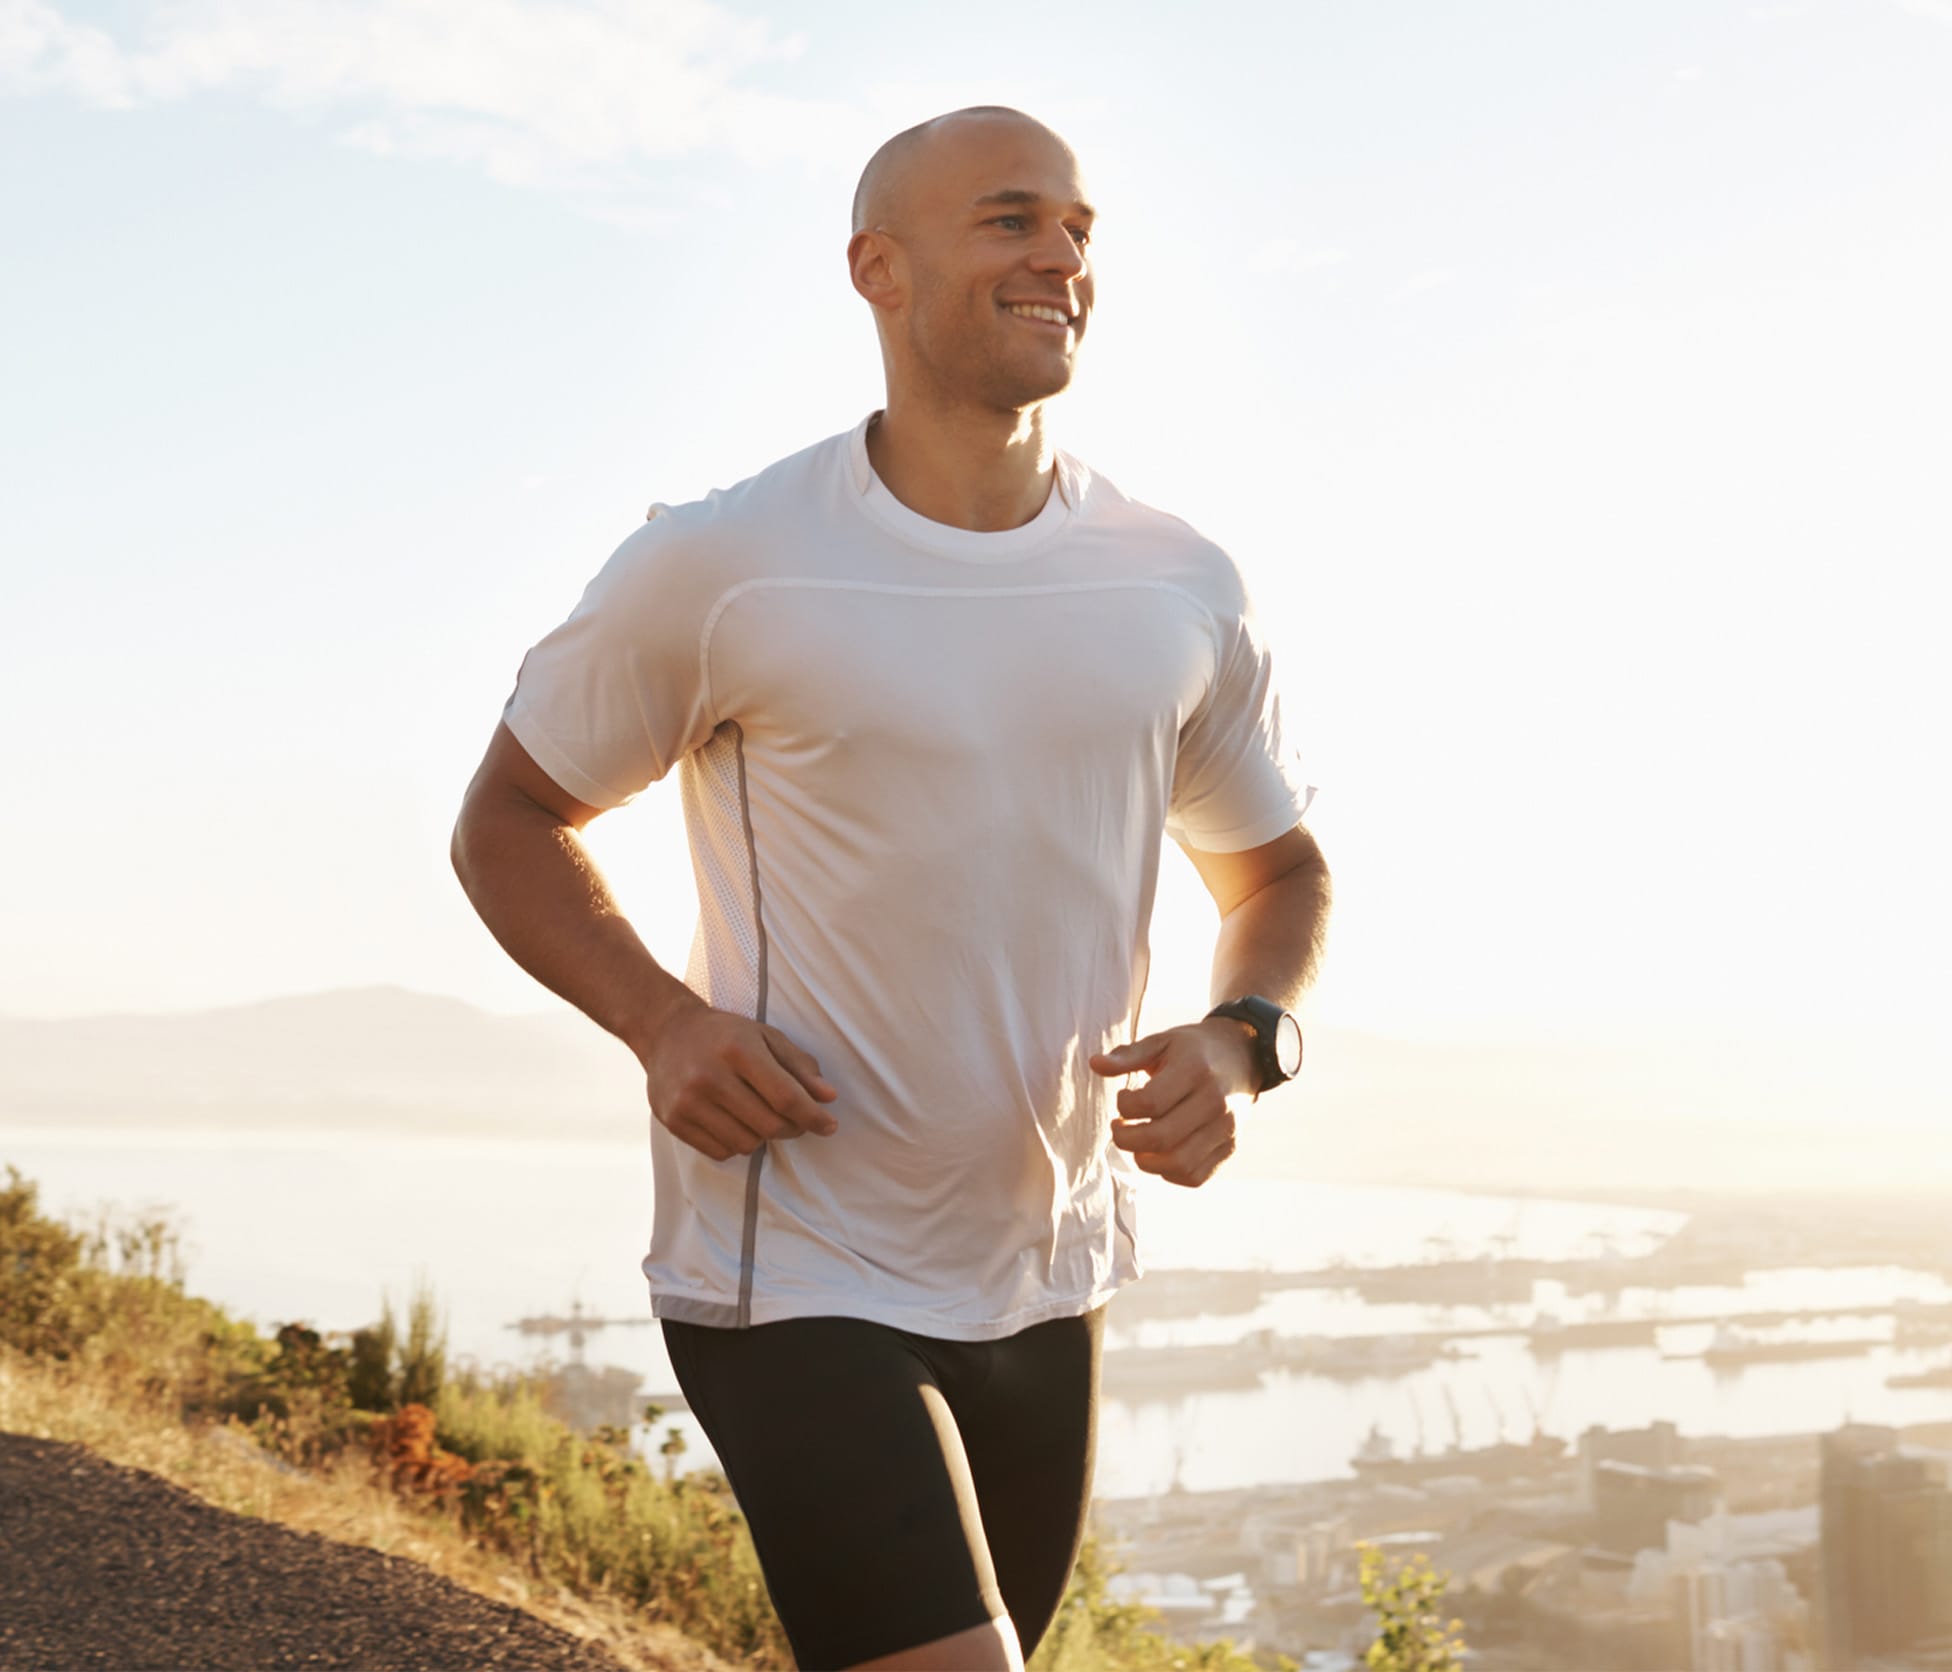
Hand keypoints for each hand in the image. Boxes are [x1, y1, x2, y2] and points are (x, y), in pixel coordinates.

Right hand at [633, 992, 838, 1161]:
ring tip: (759, 1116)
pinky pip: (720, 1152)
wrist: (667, 1032)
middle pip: (769, 1125)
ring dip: (762, 1137)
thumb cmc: (726, 1035)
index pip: (785, 1097)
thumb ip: (800, 1066)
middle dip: (792, 1128)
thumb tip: (829, 1098)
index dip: (812, 1116)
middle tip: (795, 1121)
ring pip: (746, 1144)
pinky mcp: (673, 1121)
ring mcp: (688, 1102)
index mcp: (738, 1050)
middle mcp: (710, 1076)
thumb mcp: (766, 1037)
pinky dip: (736, 1144)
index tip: (829, 1126)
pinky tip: (734, 1123)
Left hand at [1089, 1018, 1257, 1188]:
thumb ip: (1128, 1056)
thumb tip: (1094, 1064)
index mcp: (1196, 1070)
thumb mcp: (1161, 1043)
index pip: (1150, 1103)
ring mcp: (1227, 1129)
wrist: (1243, 1057)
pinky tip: (1160, 1152)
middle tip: (1119, 1127)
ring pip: (1178, 1164)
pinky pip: (1194, 1176)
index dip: (1124, 1106)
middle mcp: (1216, 1102)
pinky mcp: (1230, 1148)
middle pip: (1161, 1138)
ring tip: (1137, 1144)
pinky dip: (1168, 1172)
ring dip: (1145, 1160)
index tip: (1123, 1099)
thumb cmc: (1192, 1050)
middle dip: (1126, 1139)